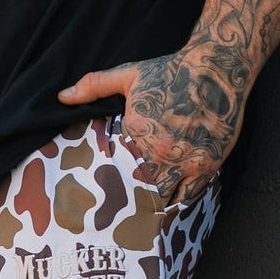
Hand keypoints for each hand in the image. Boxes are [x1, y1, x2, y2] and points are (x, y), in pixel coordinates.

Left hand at [59, 45, 247, 204]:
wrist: (217, 66)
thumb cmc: (172, 70)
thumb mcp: (129, 75)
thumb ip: (94, 86)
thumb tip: (61, 96)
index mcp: (137, 135)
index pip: (116, 172)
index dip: (110, 185)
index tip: (103, 195)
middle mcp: (160, 153)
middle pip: (138, 192)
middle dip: (130, 201)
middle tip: (121, 212)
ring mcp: (184, 162)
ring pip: (162, 198)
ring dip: (153, 204)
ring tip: (142, 212)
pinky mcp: (206, 165)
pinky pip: (188, 195)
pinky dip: (178, 200)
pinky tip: (169, 200)